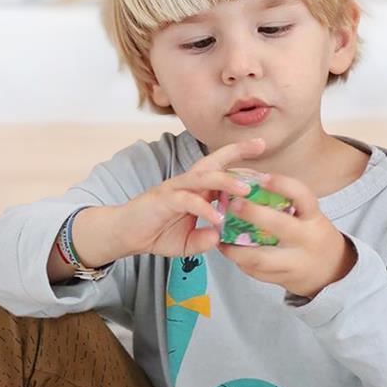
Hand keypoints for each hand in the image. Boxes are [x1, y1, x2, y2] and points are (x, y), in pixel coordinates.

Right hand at [113, 138, 268, 258]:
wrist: (124, 235)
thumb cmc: (157, 232)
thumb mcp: (189, 242)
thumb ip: (206, 240)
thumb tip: (220, 238)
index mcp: (197, 189)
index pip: (222, 168)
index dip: (241, 158)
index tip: (262, 146)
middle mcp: (188, 184)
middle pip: (215, 162)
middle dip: (237, 152)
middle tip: (261, 144)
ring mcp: (175, 189)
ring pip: (203, 177)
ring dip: (225, 182)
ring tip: (246, 189)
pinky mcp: (163, 200)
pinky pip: (187, 201)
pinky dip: (203, 208)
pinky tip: (217, 218)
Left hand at [218, 173, 354, 299]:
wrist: (333, 271)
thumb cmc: (314, 236)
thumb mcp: (311, 217)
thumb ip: (288, 205)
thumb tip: (249, 184)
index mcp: (314, 219)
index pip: (303, 196)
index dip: (282, 184)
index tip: (262, 177)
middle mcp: (307, 239)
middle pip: (280, 225)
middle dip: (253, 214)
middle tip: (232, 205)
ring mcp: (296, 262)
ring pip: (260, 257)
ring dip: (235, 248)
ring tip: (220, 238)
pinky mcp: (284, 279)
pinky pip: (257, 272)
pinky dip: (240, 261)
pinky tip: (230, 252)